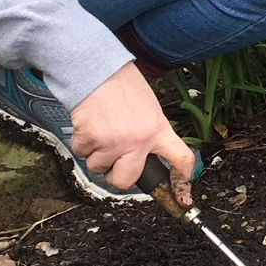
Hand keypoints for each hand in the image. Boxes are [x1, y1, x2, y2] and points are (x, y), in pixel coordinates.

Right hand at [69, 63, 195, 204]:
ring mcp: (112, 142)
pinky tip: (90, 125)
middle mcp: (137, 141)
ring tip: (102, 131)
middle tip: (116, 160)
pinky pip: (82, 154)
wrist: (97, 69)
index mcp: (158, 130)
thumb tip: (147, 154)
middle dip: (118, 175)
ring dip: (97, 155)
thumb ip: (151, 133)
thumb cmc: (122, 85)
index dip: (183, 182)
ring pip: (99, 168)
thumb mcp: (150, 108)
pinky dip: (83, 144)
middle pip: (126, 181)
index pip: (181, 160)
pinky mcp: (89, 139)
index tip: (182, 196)